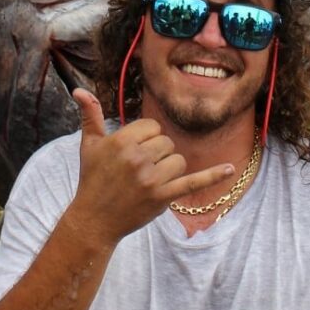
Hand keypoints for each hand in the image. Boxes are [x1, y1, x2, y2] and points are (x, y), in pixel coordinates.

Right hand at [67, 89, 233, 244]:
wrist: (93, 220)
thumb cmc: (91, 179)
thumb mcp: (89, 145)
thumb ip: (89, 114)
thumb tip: (79, 89)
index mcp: (122, 141)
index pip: (152, 126)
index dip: (145, 138)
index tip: (133, 152)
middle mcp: (138, 158)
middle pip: (166, 142)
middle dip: (156, 153)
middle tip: (138, 169)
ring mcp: (151, 179)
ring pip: (177, 160)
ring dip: (169, 168)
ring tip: (149, 180)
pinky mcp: (162, 198)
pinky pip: (192, 182)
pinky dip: (212, 176)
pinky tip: (230, 168)